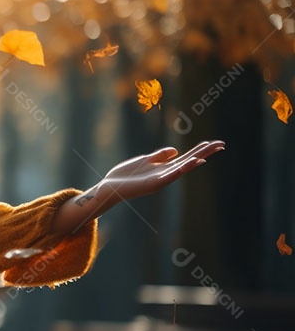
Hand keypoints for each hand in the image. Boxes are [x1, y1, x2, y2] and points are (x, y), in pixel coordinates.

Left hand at [51, 140, 224, 234]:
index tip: (215, 143)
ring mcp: (160, 180)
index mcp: (164, 167)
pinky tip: (190, 163)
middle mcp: (165, 174)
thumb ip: (160, 156)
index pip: (186, 157)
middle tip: (221, 144)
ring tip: (209, 152)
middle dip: (204, 153)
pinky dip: (181, 169)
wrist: (110, 187)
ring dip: (195, 160)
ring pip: (182, 169)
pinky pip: (170, 176)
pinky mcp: (153, 184)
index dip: (200, 150)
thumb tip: (176, 151)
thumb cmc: (125, 175)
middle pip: (189, 161)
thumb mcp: (145, 160)